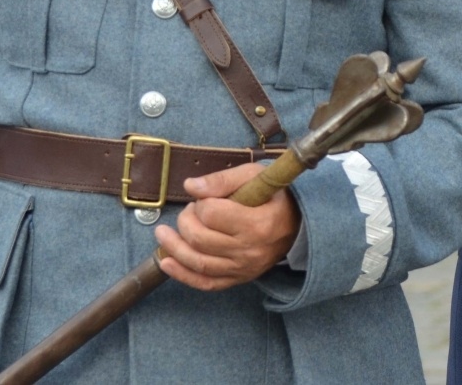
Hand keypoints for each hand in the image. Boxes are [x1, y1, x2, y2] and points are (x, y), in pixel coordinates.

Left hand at [155, 163, 300, 291]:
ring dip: (174, 247)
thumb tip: (190, 186)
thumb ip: (222, 180)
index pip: (212, 214)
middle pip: (200, 238)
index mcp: (258, 223)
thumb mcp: (254, 177)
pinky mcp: (239, 278)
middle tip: (191, 210)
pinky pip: (205, 283)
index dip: (201, 203)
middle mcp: (250, 250)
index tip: (206, 198)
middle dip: (186, 221)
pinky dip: (182, 274)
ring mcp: (244, 268)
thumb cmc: (275, 197)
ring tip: (163, 233)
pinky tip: (166, 262)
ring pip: (198, 262)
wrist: (298, 224)